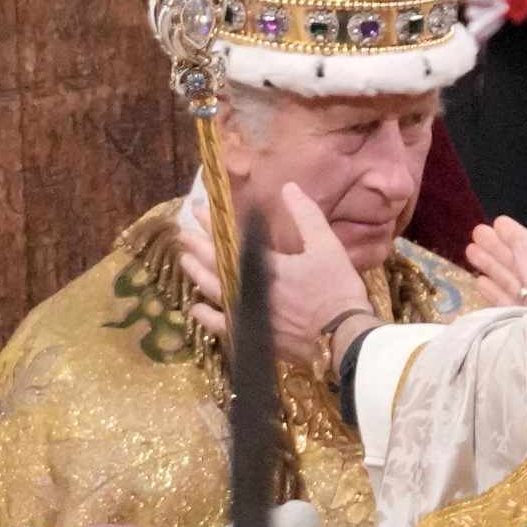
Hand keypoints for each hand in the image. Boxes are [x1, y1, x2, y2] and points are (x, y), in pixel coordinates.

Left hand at [179, 184, 373, 364]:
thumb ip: (306, 215)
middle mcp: (251, 289)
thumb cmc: (336, 289)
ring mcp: (250, 314)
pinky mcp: (254, 335)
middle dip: (199, 246)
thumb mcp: (327, 246)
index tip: (198, 210)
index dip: (214, 225)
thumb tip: (288, 188)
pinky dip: (208, 317)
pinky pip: (223, 326)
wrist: (343, 338)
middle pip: (217, 265)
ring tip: (184, 260)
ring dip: (197, 274)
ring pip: (215, 292)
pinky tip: (196, 308)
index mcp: (268, 265)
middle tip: (183, 233)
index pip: (233, 240)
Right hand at [466, 216, 526, 307]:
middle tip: (477, 232)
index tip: (498, 222)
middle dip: (500, 249)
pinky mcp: (523, 330)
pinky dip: (494, 293)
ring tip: (470, 251)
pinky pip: (507, 306)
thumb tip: (519, 239)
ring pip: (512, 284)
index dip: (519, 236)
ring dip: (492, 267)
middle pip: (523, 266)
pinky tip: (479, 282)